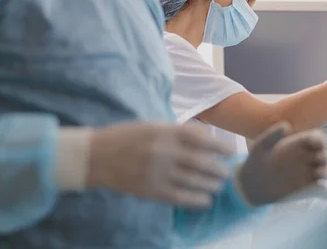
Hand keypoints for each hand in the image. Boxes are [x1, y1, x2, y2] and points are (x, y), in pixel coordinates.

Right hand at [87, 123, 234, 207]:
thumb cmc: (125, 137)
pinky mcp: (152, 190)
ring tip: (217, 186)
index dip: (220, 147)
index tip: (230, 152)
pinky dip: (197, 200)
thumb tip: (205, 140)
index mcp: (165, 132)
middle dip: (218, 170)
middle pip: (202, 162)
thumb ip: (177, 132)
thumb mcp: (152, 126)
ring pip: (195, 181)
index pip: (202, 139)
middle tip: (225, 173)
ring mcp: (159, 172)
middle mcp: (165, 151)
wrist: (96, 156)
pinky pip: (181, 197)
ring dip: (211, 185)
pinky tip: (205, 200)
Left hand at [236, 123, 326, 206]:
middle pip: (324, 154)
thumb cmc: (255, 161)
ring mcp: (307, 174)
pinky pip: (322, 190)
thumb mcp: (261, 146)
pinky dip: (324, 191)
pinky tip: (318, 191)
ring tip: (319, 172)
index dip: (319, 139)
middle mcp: (305, 158)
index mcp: (298, 144)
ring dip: (326, 171)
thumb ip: (272, 135)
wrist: (251, 184)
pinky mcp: (306, 189)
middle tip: (319, 157)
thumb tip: (286, 125)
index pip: (317, 138)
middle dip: (325, 154)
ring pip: (326, 171)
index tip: (313, 142)